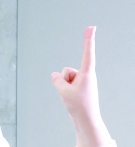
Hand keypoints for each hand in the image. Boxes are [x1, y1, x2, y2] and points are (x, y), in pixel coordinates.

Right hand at [51, 26, 109, 146]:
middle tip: (71, 93)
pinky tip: (70, 100)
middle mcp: (86, 75)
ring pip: (65, 79)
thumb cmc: (79, 105)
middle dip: (63, 80)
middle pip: (67, 71)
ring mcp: (82, 82)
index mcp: (87, 73)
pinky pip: (65, 86)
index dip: (88, 39)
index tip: (91, 26)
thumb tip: (54, 75)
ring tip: (71, 98)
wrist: (85, 120)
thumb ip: (57, 80)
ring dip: (63, 87)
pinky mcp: (78, 89)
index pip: (88, 52)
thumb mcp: (64, 91)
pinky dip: (64, 91)